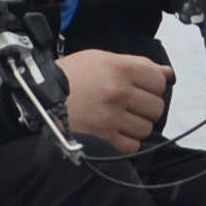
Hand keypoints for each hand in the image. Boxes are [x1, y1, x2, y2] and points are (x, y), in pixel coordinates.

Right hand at [58, 47, 172, 154]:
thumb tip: (167, 73)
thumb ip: (137, 64)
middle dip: (145, 107)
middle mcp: (118, 92)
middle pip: (156, 107)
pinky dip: (126, 141)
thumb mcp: (101, 59)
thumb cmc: (71, 76)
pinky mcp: (104, 139)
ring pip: (146, 128)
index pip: (159, 81)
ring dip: (136, 125)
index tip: (140, 89)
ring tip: (118, 119)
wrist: (38, 97)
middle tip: (128, 105)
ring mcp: (111, 118)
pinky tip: (113, 131)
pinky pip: (132, 145)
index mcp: (119, 69)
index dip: (152, 86)